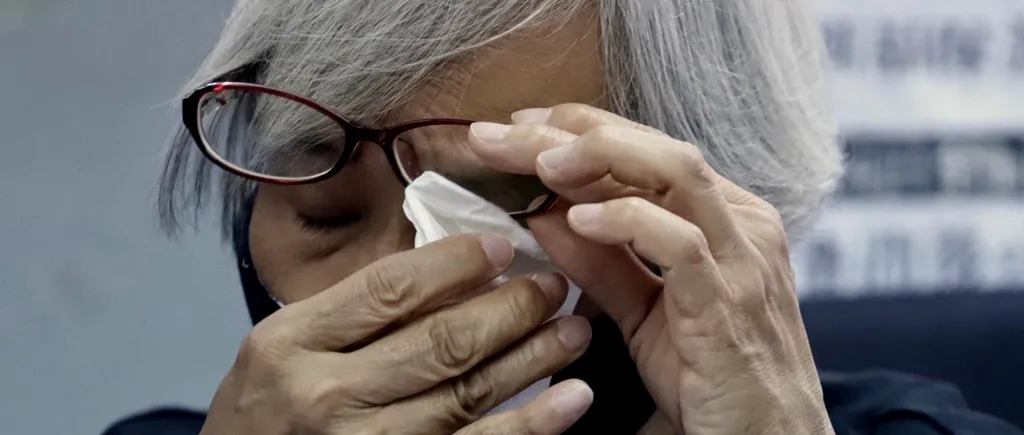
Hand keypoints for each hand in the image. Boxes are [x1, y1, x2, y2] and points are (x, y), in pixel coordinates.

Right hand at [201, 234, 593, 434]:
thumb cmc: (262, 414)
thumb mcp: (283, 345)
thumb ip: (352, 308)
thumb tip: (447, 265)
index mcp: (293, 341)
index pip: (391, 288)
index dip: (458, 262)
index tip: (503, 247)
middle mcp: (327, 393)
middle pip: (441, 340)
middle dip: (511, 308)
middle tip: (552, 286)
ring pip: (468, 392)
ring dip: (533, 358)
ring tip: (574, 331)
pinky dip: (531, 426)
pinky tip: (571, 401)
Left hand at [468, 105, 833, 434]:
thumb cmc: (711, 377)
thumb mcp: (641, 308)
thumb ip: (599, 259)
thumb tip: (542, 211)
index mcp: (722, 218)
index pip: (647, 150)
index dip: (579, 129)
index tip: (515, 130)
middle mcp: (739, 224)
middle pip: (655, 149)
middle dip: (572, 132)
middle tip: (501, 135)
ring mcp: (741, 259)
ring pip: (676, 173)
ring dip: (599, 157)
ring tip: (538, 161)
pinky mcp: (730, 303)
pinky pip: (679, 245)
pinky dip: (626, 221)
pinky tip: (577, 220)